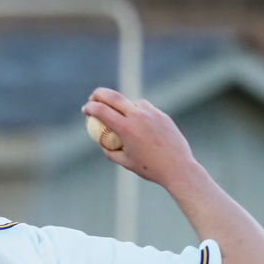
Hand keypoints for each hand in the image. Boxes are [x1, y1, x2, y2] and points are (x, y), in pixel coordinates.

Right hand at [82, 89, 197, 189]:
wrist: (177, 167)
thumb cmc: (149, 168)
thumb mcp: (125, 162)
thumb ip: (110, 151)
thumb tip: (101, 142)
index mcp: (126, 129)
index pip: (101, 111)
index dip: (90, 108)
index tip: (85, 110)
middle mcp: (138, 116)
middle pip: (114, 96)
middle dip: (99, 94)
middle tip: (93, 98)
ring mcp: (152, 114)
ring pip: (132, 102)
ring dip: (122, 105)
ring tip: (120, 117)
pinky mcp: (162, 115)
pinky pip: (146, 109)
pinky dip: (138, 112)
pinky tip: (139, 124)